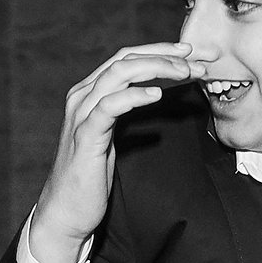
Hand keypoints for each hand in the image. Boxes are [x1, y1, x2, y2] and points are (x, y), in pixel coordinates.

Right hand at [29, 43, 217, 262]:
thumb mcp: (113, 135)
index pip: (127, 58)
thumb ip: (127, 111)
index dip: (159, 51)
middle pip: (125, 59)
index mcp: (90, 93)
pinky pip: (110, 106)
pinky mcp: (86, 136)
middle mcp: (83, 96)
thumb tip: (156, 93)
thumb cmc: (90, 177)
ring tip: (184, 73)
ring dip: (156, 69)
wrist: (66, 211)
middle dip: (164, 55)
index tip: (189, 53)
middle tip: (196, 59)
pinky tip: (157, 95)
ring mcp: (82, 114)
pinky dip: (134, 96)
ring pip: (119, 74)